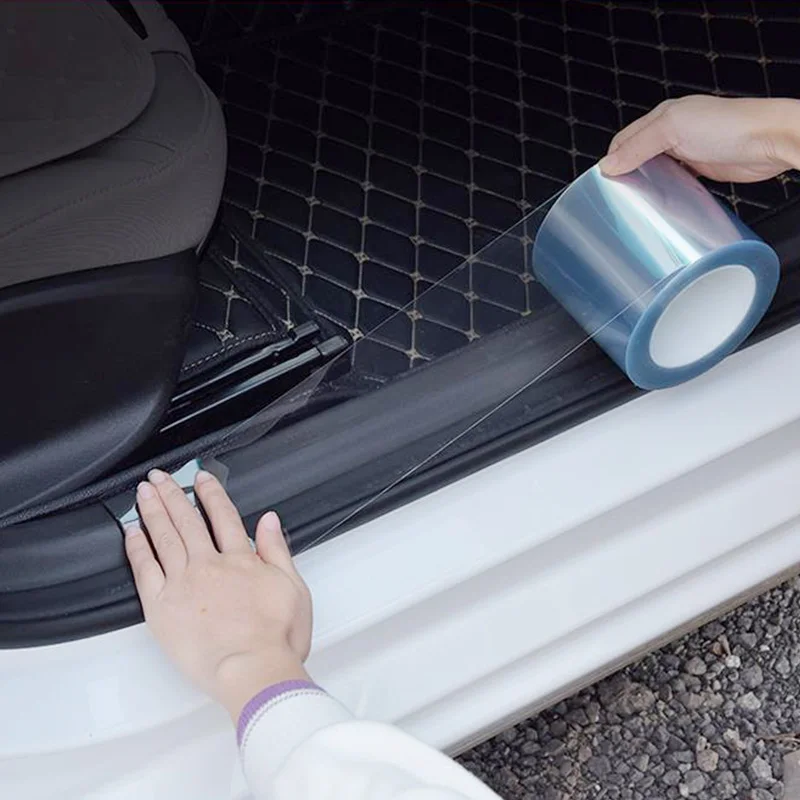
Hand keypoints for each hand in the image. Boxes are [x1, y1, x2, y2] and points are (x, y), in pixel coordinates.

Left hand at [124, 469, 311, 721]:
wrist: (254, 671)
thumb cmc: (277, 637)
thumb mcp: (293, 588)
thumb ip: (277, 550)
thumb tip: (269, 520)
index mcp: (242, 559)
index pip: (223, 516)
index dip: (211, 493)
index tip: (201, 477)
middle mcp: (209, 565)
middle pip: (188, 520)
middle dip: (173, 494)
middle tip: (159, 477)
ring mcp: (183, 584)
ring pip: (164, 537)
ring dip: (153, 511)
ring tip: (143, 493)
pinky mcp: (162, 607)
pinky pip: (145, 569)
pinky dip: (138, 547)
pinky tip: (132, 532)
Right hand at [599, 95, 799, 181]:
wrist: (769, 140)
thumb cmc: (730, 126)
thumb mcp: (673, 129)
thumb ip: (638, 146)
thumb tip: (608, 164)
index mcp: (664, 116)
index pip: (625, 139)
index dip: (613, 159)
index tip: (604, 181)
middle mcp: (674, 131)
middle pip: (638, 155)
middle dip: (627, 172)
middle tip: (618, 192)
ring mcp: (689, 150)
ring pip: (656, 169)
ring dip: (646, 182)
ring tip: (637, 198)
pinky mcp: (702, 168)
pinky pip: (675, 180)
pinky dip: (666, 189)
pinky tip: (663, 198)